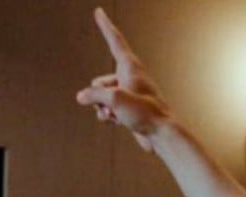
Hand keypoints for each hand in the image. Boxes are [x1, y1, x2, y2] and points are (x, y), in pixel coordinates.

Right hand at [76, 7, 170, 152]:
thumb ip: (94, 94)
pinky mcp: (130, 108)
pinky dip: (109, 115)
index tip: (99, 11)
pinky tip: (117, 122)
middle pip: (100, 81)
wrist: (162, 135)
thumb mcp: (115, 99)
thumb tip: (82, 97)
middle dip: (98, 95)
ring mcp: (130, 93)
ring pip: (103, 97)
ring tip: (115, 115)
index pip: (115, 41)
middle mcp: (130, 77)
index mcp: (130, 67)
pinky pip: (110, 108)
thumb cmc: (145, 113)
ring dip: (103, 108)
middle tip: (111, 106)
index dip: (105, 26)